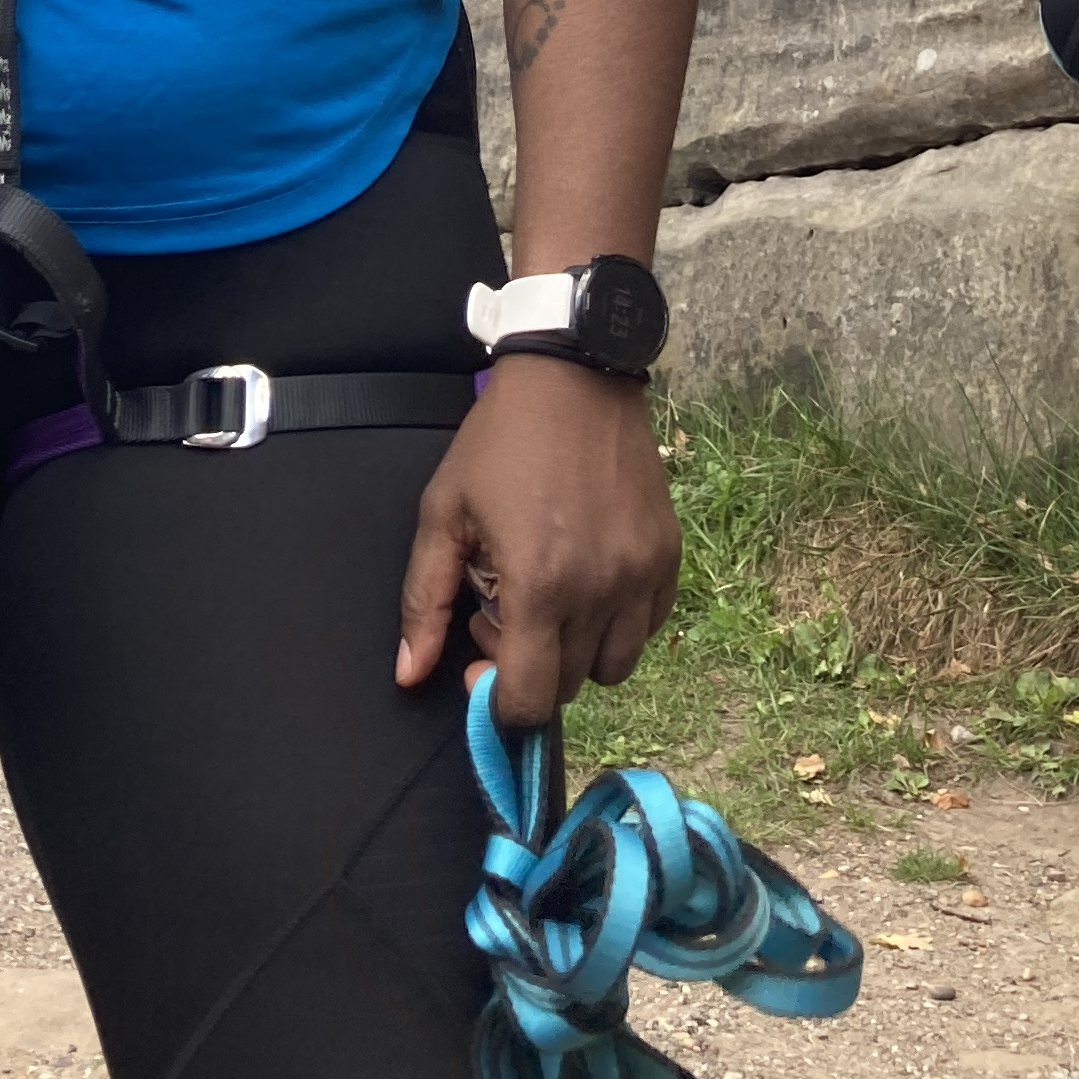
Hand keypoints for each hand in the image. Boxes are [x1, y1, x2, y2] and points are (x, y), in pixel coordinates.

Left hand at [395, 356, 679, 727]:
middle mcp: (600, 591)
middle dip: (532, 666)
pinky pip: (649, 628)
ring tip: (552, 597)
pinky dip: (619, 623)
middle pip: (569, 687)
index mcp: (539, 585)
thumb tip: (409, 674)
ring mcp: (642, 575)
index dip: (499, 702)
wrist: (574, 376)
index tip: (482, 665)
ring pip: (615, 667)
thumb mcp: (444, 512)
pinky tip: (589, 578)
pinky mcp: (669, 556)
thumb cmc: (499, 442)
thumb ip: (424, 601)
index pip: (529, 700)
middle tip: (508, 607)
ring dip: (579, 652)